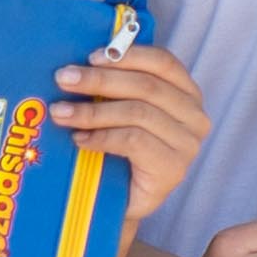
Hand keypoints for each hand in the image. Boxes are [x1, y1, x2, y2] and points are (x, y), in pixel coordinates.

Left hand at [46, 30, 212, 222]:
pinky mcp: (173, 169)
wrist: (120, 201)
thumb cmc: (118, 150)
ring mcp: (187, 145)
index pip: (163, 63)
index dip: (127, 55)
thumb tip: (82, 60)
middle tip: (64, 79)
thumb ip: (115, 85)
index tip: (91, 56)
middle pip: (146, 87)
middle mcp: (195, 117)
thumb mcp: (120, 110)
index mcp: (186, 94)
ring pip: (137, 113)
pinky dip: (101, 137)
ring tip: (61, 113)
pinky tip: (80, 139)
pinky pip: (132, 141)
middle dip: (100, 80)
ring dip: (93, 111)